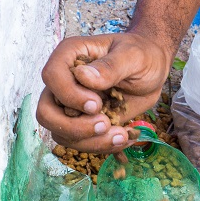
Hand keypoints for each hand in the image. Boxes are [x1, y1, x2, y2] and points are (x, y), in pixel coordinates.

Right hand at [36, 32, 172, 152]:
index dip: (69, 95)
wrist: (153, 71)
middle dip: (73, 127)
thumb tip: (83, 76)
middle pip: (46, 113)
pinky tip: (124, 137)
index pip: (52, 76)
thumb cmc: (142, 54)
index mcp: (71, 56)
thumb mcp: (133, 56)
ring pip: (62, 134)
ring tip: (122, 134)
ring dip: (91, 141)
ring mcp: (72, 105)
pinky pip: (80, 142)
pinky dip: (101, 145)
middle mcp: (65, 82)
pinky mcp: (84, 122)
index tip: (96, 104)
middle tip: (105, 124)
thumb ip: (110, 66)